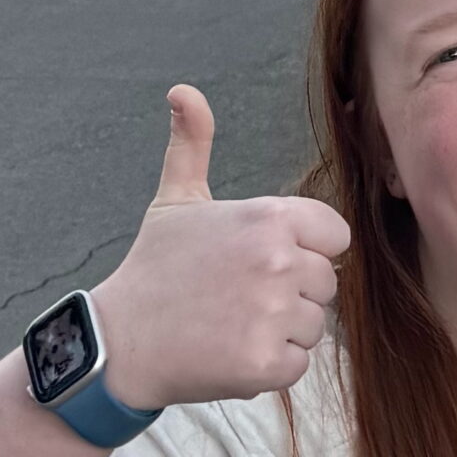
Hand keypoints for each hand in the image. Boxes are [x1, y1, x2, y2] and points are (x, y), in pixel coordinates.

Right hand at [88, 85, 349, 409]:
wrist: (121, 342)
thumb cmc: (155, 268)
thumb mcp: (176, 199)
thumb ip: (192, 142)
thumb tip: (182, 90)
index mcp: (269, 217)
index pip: (334, 236)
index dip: (304, 249)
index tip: (263, 261)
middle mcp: (278, 262)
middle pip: (325, 283)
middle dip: (290, 293)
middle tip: (238, 297)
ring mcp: (273, 314)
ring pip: (314, 325)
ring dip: (281, 330)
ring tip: (232, 323)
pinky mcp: (266, 364)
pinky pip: (298, 364)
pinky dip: (270, 366)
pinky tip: (232, 351)